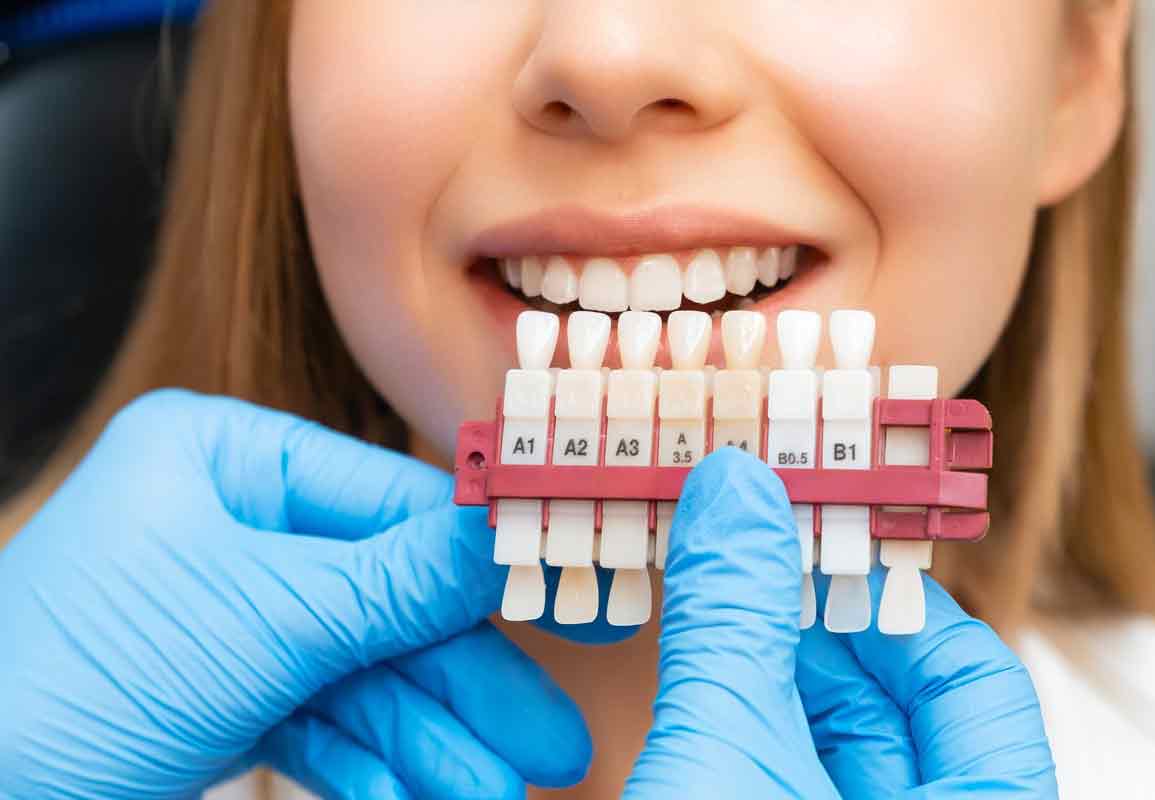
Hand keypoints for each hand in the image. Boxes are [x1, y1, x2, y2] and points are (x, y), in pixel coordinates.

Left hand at [0, 390, 589, 798]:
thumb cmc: (77, 678)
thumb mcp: (266, 619)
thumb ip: (400, 582)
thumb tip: (513, 536)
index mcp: (223, 458)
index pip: (390, 499)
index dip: (479, 559)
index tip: (567, 596)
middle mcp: (228, 523)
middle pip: (385, 598)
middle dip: (464, 680)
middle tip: (549, 740)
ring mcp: (226, 612)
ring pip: (360, 671)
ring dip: (430, 738)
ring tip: (494, 793)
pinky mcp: (219, 691)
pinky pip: (318, 718)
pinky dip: (369, 760)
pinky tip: (417, 796)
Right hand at [626, 447, 1056, 797]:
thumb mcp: (722, 752)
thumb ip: (732, 618)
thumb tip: (735, 488)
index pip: (975, 677)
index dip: (891, 596)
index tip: (823, 545)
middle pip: (903, 707)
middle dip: (816, 629)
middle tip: (751, 562)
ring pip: (844, 749)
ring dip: (777, 677)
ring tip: (717, 610)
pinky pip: (801, 778)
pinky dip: (759, 728)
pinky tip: (707, 685)